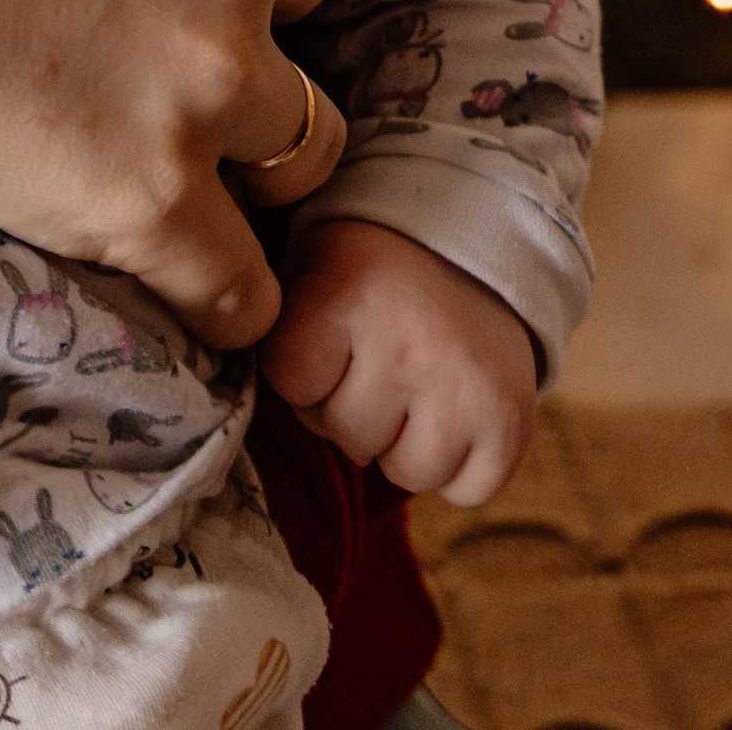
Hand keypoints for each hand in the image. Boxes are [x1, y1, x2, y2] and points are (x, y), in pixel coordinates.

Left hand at [262, 216, 537, 505]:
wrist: (479, 239)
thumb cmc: (373, 267)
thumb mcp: (311, 264)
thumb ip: (271, 326)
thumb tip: (220, 409)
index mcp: (347, 293)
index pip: (288, 381)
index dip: (302, 367)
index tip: (327, 333)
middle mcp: (407, 342)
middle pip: (344, 434)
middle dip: (351, 406)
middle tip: (379, 355)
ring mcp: (464, 387)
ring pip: (402, 473)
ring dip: (403, 441)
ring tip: (416, 380)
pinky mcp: (511, 422)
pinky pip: (464, 492)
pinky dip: (459, 465)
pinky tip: (455, 408)